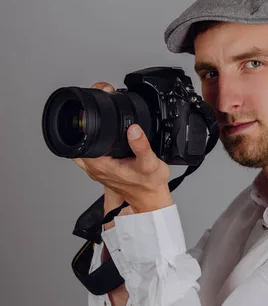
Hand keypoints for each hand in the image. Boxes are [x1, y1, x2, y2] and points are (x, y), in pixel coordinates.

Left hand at [72, 81, 172, 213]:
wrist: (151, 199)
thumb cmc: (149, 186)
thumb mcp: (149, 164)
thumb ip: (141, 146)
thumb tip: (134, 129)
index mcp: (100, 164)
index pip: (81, 137)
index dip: (84, 119)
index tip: (93, 105)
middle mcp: (94, 167)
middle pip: (77, 138)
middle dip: (83, 121)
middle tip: (96, 107)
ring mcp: (96, 168)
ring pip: (82, 145)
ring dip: (86, 132)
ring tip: (98, 119)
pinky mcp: (102, 168)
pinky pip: (90, 151)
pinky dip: (93, 140)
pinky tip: (104, 136)